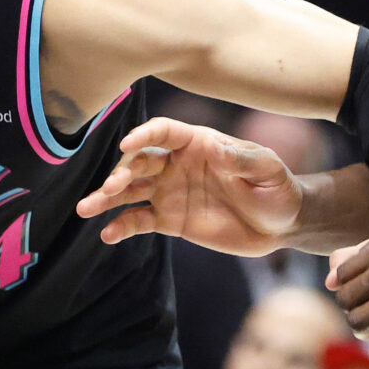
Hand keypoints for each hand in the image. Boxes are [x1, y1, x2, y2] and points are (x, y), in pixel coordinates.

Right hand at [77, 119, 302, 254]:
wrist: (283, 224)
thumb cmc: (278, 188)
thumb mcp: (268, 169)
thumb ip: (242, 158)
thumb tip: (213, 147)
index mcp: (197, 143)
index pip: (163, 132)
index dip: (143, 136)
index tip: (128, 145)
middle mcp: (177, 164)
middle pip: (140, 162)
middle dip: (121, 173)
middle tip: (109, 188)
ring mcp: (170, 192)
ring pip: (131, 192)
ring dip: (107, 198)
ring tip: (86, 208)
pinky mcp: (170, 220)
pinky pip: (140, 221)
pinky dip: (122, 226)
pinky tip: (107, 235)